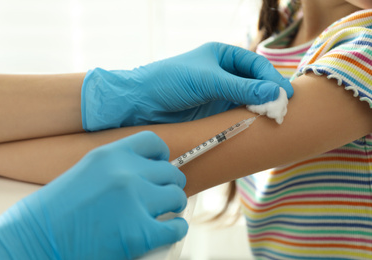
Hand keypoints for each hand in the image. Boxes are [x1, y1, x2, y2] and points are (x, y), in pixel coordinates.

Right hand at [0, 131, 187, 259]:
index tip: (161, 166)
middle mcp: (126, 173)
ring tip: (164, 212)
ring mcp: (134, 202)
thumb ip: (116, 169)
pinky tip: (169, 229)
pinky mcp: (139, 233)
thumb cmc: (55, 211)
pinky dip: (176, 228)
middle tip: (163, 195)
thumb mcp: (86, 173)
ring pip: (176, 197)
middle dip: (169, 184)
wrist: (32, 241)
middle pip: (169, 172)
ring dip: (173, 205)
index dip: (161, 155)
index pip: (152, 143)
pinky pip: (175, 227)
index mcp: (110, 155)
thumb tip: (148, 174)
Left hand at [81, 42, 292, 130]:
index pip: (255, 66)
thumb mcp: (207, 80)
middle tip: (284, 110)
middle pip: (255, 83)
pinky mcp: (212, 111)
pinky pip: (236, 113)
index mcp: (222, 55)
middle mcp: (223, 73)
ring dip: (261, 109)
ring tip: (274, 119)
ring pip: (248, 100)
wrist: (140, 103)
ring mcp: (218, 93)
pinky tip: (256, 125)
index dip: (272, 79)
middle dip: (270, 95)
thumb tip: (275, 93)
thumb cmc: (169, 81)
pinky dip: (248, 119)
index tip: (285, 94)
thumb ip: (240, 87)